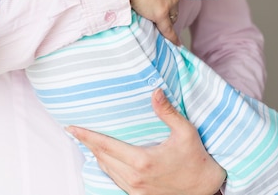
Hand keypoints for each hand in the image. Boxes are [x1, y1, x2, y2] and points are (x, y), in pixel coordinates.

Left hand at [66, 88, 225, 194]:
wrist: (206, 189)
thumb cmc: (197, 159)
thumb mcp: (186, 133)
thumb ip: (168, 112)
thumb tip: (156, 91)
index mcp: (142, 161)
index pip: (105, 145)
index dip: (85, 136)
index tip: (71, 127)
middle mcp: (135, 177)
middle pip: (101, 156)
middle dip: (87, 142)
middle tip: (74, 130)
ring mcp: (135, 189)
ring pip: (106, 169)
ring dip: (96, 154)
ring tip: (87, 140)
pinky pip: (115, 179)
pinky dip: (106, 166)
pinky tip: (104, 156)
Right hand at [116, 0, 180, 44]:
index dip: (166, 0)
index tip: (161, 2)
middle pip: (173, 7)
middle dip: (168, 12)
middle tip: (159, 16)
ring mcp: (168, 4)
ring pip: (170, 18)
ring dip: (166, 22)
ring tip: (163, 29)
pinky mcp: (160, 13)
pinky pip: (168, 29)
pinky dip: (173, 37)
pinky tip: (177, 43)